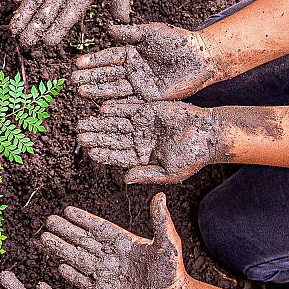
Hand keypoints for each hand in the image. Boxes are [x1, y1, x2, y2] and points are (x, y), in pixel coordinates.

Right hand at [41, 194, 187, 288]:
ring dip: (62, 249)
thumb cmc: (172, 274)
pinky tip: (59, 266)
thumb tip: (160, 195)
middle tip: (48, 221)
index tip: (67, 210)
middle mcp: (112, 257)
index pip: (99, 228)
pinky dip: (72, 274)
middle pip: (84, 241)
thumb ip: (160, 221)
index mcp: (125, 243)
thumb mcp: (168, 244)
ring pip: (79, 258)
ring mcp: (106, 275)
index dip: (83, 219)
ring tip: (45, 239)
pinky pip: (83, 281)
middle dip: (66, 231)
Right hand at [70, 23, 217, 101]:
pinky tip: (102, 107)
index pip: (108, 58)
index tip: (77, 63)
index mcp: (131, 54)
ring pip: (115, 89)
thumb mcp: (152, 33)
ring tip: (81, 91)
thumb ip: (131, 33)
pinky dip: (116, 105)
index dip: (93, 61)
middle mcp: (133, 71)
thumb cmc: (177, 41)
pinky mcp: (149, 98)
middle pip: (107, 74)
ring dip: (98, 91)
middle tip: (73, 80)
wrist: (200, 57)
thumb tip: (109, 29)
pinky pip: (130, 102)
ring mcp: (140, 85)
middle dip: (90, 77)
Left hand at [77, 98, 227, 183]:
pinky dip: (116, 108)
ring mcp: (143, 124)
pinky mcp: (148, 109)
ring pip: (116, 123)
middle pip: (113, 139)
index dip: (104, 154)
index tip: (89, 152)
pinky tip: (102, 109)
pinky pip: (129, 108)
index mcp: (142, 157)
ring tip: (83, 121)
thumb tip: (124, 180)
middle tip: (79, 135)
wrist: (210, 133)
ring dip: (100, 123)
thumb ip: (147, 174)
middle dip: (96, 137)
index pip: (118, 156)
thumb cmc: (193, 157)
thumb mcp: (170, 172)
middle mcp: (139, 140)